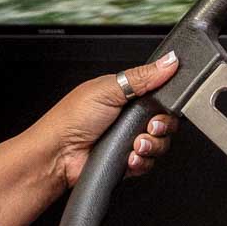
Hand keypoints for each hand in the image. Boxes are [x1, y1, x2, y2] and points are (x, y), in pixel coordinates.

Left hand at [49, 53, 180, 189]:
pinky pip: (148, 163)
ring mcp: (129, 140)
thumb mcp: (108, 89)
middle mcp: (129, 118)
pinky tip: (129, 157)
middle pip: (165, 122)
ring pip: (160, 144)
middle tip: (149, 127)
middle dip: (161, 127)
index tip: (163, 108)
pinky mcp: (127, 161)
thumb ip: (142, 76)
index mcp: (126, 95)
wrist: (58, 154)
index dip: (167, 104)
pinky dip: (142, 162)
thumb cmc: (71, 118)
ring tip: (134, 144)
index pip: (160, 97)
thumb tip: (168, 61)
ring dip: (151, 146)